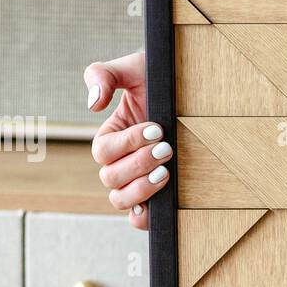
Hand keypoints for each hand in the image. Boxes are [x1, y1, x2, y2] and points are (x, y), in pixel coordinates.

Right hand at [85, 50, 167, 230]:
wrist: (194, 95)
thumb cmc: (159, 80)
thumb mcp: (133, 68)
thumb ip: (104, 75)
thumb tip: (92, 104)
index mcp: (110, 137)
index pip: (104, 151)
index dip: (127, 143)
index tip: (156, 129)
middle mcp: (119, 162)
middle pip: (110, 177)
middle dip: (138, 164)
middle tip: (167, 149)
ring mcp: (136, 181)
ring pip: (120, 199)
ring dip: (141, 190)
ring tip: (166, 173)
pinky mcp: (155, 196)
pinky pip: (138, 217)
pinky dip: (143, 217)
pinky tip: (161, 205)